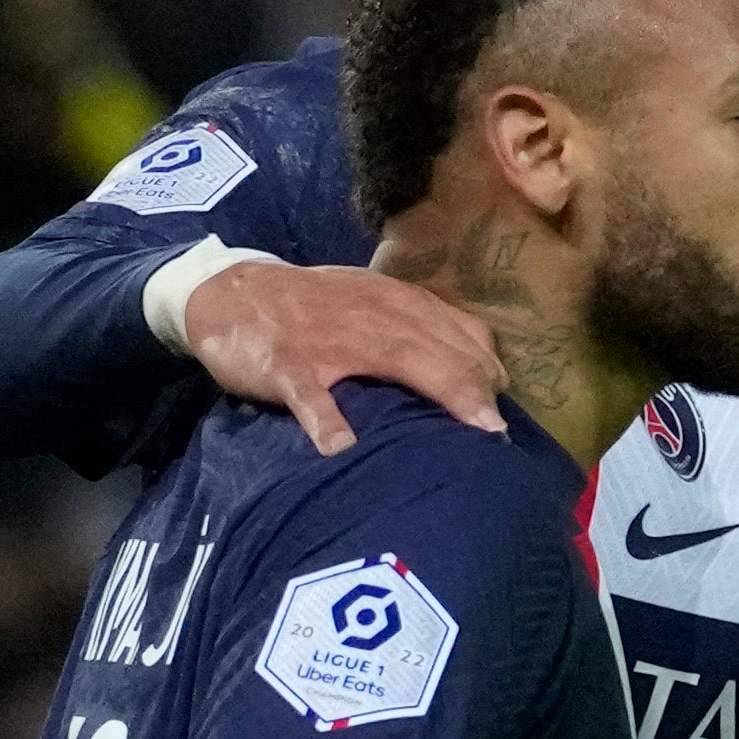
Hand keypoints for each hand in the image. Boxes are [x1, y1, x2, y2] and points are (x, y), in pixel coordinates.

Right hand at [186, 261, 505, 454]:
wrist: (233, 291)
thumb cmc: (314, 305)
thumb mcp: (372, 300)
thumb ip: (419, 325)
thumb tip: (475, 364)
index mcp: (398, 301)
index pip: (461, 331)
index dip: (488, 367)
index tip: (505, 403)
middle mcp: (375, 316)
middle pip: (440, 349)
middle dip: (477, 388)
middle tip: (502, 431)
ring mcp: (332, 340)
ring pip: (397, 360)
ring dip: (441, 393)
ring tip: (472, 431)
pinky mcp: (288, 365)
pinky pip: (311, 395)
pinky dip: (327, 419)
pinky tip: (342, 447)